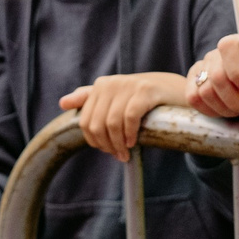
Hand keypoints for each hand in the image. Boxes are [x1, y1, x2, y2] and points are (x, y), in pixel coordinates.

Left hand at [59, 71, 191, 158]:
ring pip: (111, 123)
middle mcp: (111, 83)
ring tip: (125, 152)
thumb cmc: (143, 98)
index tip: (107, 150)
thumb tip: (62, 102)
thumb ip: (89, 98)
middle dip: (106, 145)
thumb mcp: (115, 98)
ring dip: (118, 144)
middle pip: (96, 124)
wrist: (176, 90)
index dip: (95, 141)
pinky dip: (129, 133)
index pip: (85, 121)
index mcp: (101, 85)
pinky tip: (133, 141)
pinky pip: (129, 117)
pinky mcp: (145, 90)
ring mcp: (128, 85)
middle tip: (118, 155)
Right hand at [186, 33, 238, 120]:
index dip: (238, 73)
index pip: (228, 47)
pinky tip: (225, 109)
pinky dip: (211, 110)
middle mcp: (219, 53)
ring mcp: (204, 68)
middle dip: (234, 99)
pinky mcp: (194, 84)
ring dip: (225, 107)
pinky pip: (193, 98)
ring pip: (204, 91)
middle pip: (216, 76)